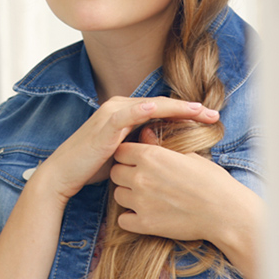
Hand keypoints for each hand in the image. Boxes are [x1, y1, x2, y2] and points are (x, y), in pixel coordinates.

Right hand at [31, 97, 219, 205]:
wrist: (63, 174)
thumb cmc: (92, 166)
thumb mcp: (124, 155)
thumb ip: (141, 146)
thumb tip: (163, 149)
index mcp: (124, 113)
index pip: (161, 109)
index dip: (186, 112)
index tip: (211, 120)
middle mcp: (118, 107)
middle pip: (161, 104)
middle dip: (189, 109)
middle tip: (214, 115)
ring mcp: (111, 114)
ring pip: (150, 106)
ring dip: (177, 107)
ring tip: (199, 111)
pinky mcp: (104, 125)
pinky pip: (127, 114)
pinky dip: (142, 110)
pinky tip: (157, 108)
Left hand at [109, 127, 235, 241]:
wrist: (226, 212)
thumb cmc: (211, 180)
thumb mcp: (187, 155)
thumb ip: (158, 144)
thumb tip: (143, 132)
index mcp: (150, 155)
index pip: (121, 151)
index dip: (128, 155)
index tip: (138, 161)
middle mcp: (141, 177)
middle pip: (115, 172)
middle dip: (126, 174)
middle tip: (142, 180)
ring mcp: (141, 202)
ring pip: (117, 195)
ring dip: (128, 196)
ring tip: (147, 197)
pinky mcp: (145, 224)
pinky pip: (123, 220)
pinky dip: (131, 218)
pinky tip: (146, 214)